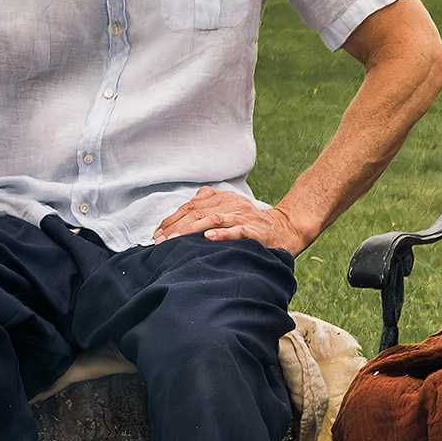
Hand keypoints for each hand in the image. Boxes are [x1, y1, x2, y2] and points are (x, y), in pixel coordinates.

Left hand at [153, 186, 304, 252]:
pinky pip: (237, 231)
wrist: (284, 229)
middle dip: (175, 227)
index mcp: (222, 199)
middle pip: (197, 213)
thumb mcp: (229, 209)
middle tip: (159, 241)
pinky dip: (222, 234)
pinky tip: (208, 238)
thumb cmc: (252, 223)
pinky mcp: (255, 230)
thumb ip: (208, 205)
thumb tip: (184, 208)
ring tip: (174, 240)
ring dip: (190, 230)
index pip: (191, 206)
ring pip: (212, 220)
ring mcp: (243, 217)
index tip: (156, 233)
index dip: (172, 219)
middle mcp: (231, 205)